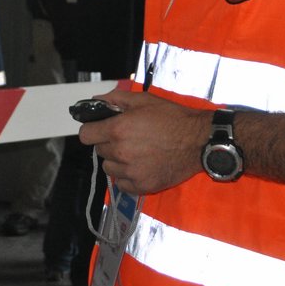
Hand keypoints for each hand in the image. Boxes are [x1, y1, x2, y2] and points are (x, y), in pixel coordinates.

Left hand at [76, 88, 209, 195]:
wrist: (198, 141)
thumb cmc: (173, 118)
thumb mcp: (144, 100)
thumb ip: (116, 99)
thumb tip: (96, 101)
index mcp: (118, 129)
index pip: (86, 135)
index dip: (92, 130)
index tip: (100, 129)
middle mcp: (121, 152)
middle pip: (99, 151)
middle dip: (108, 143)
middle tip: (126, 138)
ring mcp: (131, 171)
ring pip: (109, 169)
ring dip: (117, 161)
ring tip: (135, 153)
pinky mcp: (142, 186)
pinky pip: (122, 184)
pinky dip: (127, 177)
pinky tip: (140, 166)